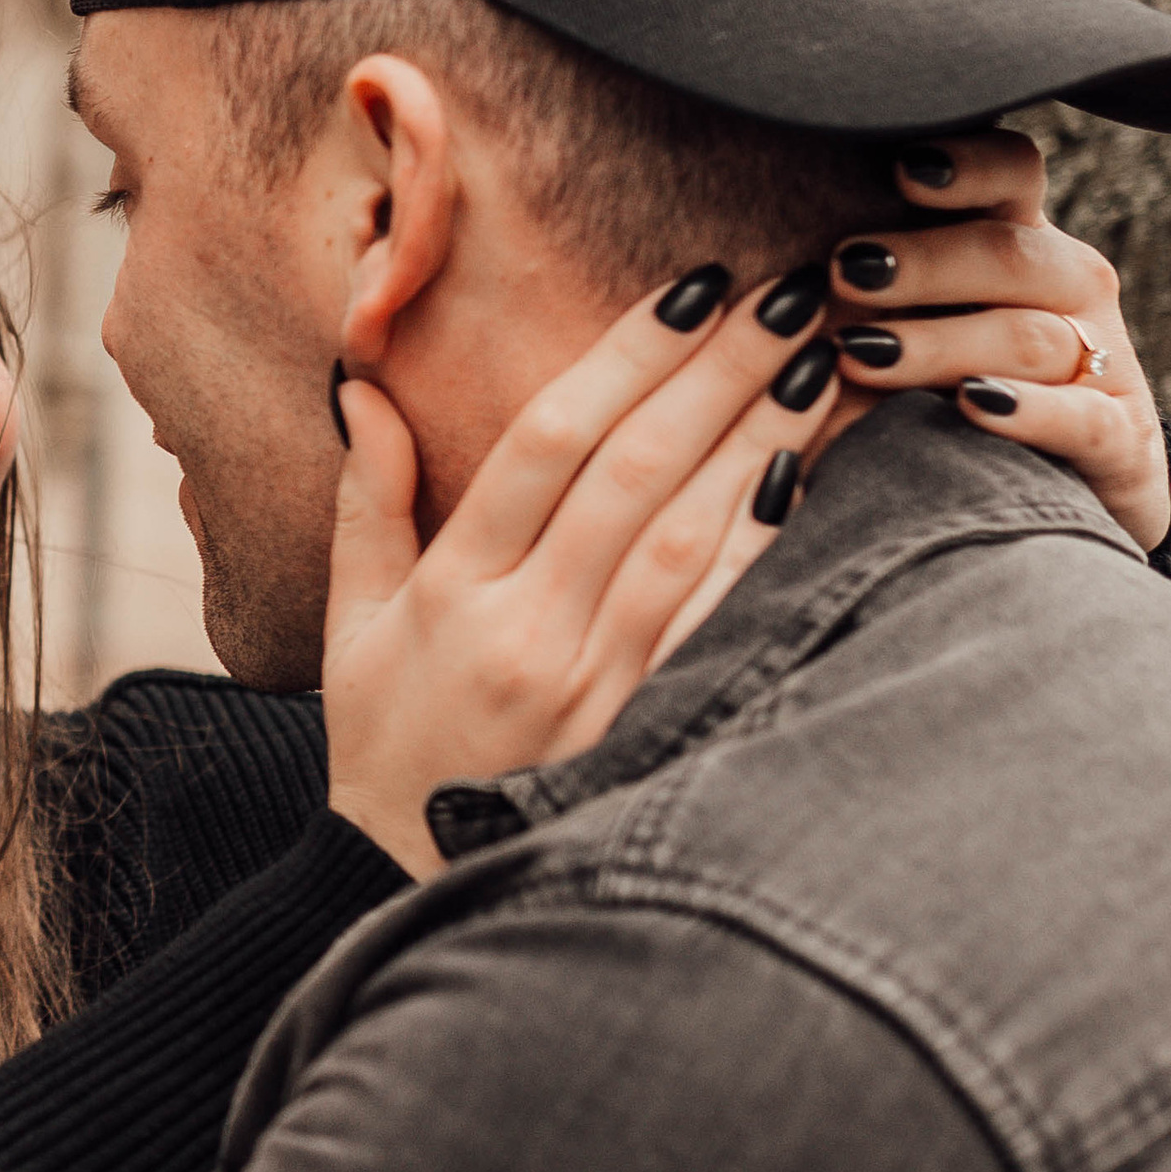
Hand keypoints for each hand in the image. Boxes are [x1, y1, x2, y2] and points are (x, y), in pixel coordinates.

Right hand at [322, 269, 845, 875]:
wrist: (409, 885)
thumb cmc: (386, 743)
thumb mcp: (352, 625)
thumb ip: (368, 502)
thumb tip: (361, 385)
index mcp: (454, 592)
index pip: (547, 444)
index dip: (628, 356)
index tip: (694, 286)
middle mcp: (527, 632)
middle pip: (634, 473)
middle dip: (718, 372)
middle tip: (789, 294)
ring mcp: (593, 685)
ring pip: (689, 537)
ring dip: (758, 441)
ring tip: (818, 363)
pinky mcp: (644, 727)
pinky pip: (715, 621)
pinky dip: (760, 545)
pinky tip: (804, 478)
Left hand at [830, 135, 1168, 547]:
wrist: (1044, 511)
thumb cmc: (935, 412)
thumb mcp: (896, 345)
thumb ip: (851, 299)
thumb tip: (743, 281)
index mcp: (1017, 248)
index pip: (1012, 174)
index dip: (965, 164)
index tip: (899, 168)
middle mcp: (1067, 291)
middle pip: (1011, 253)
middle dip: (924, 260)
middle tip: (844, 272)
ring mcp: (1101, 363)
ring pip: (1030, 336)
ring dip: (941, 343)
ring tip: (861, 356)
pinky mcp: (1119, 441)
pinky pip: (1082, 418)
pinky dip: (1028, 412)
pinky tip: (972, 406)